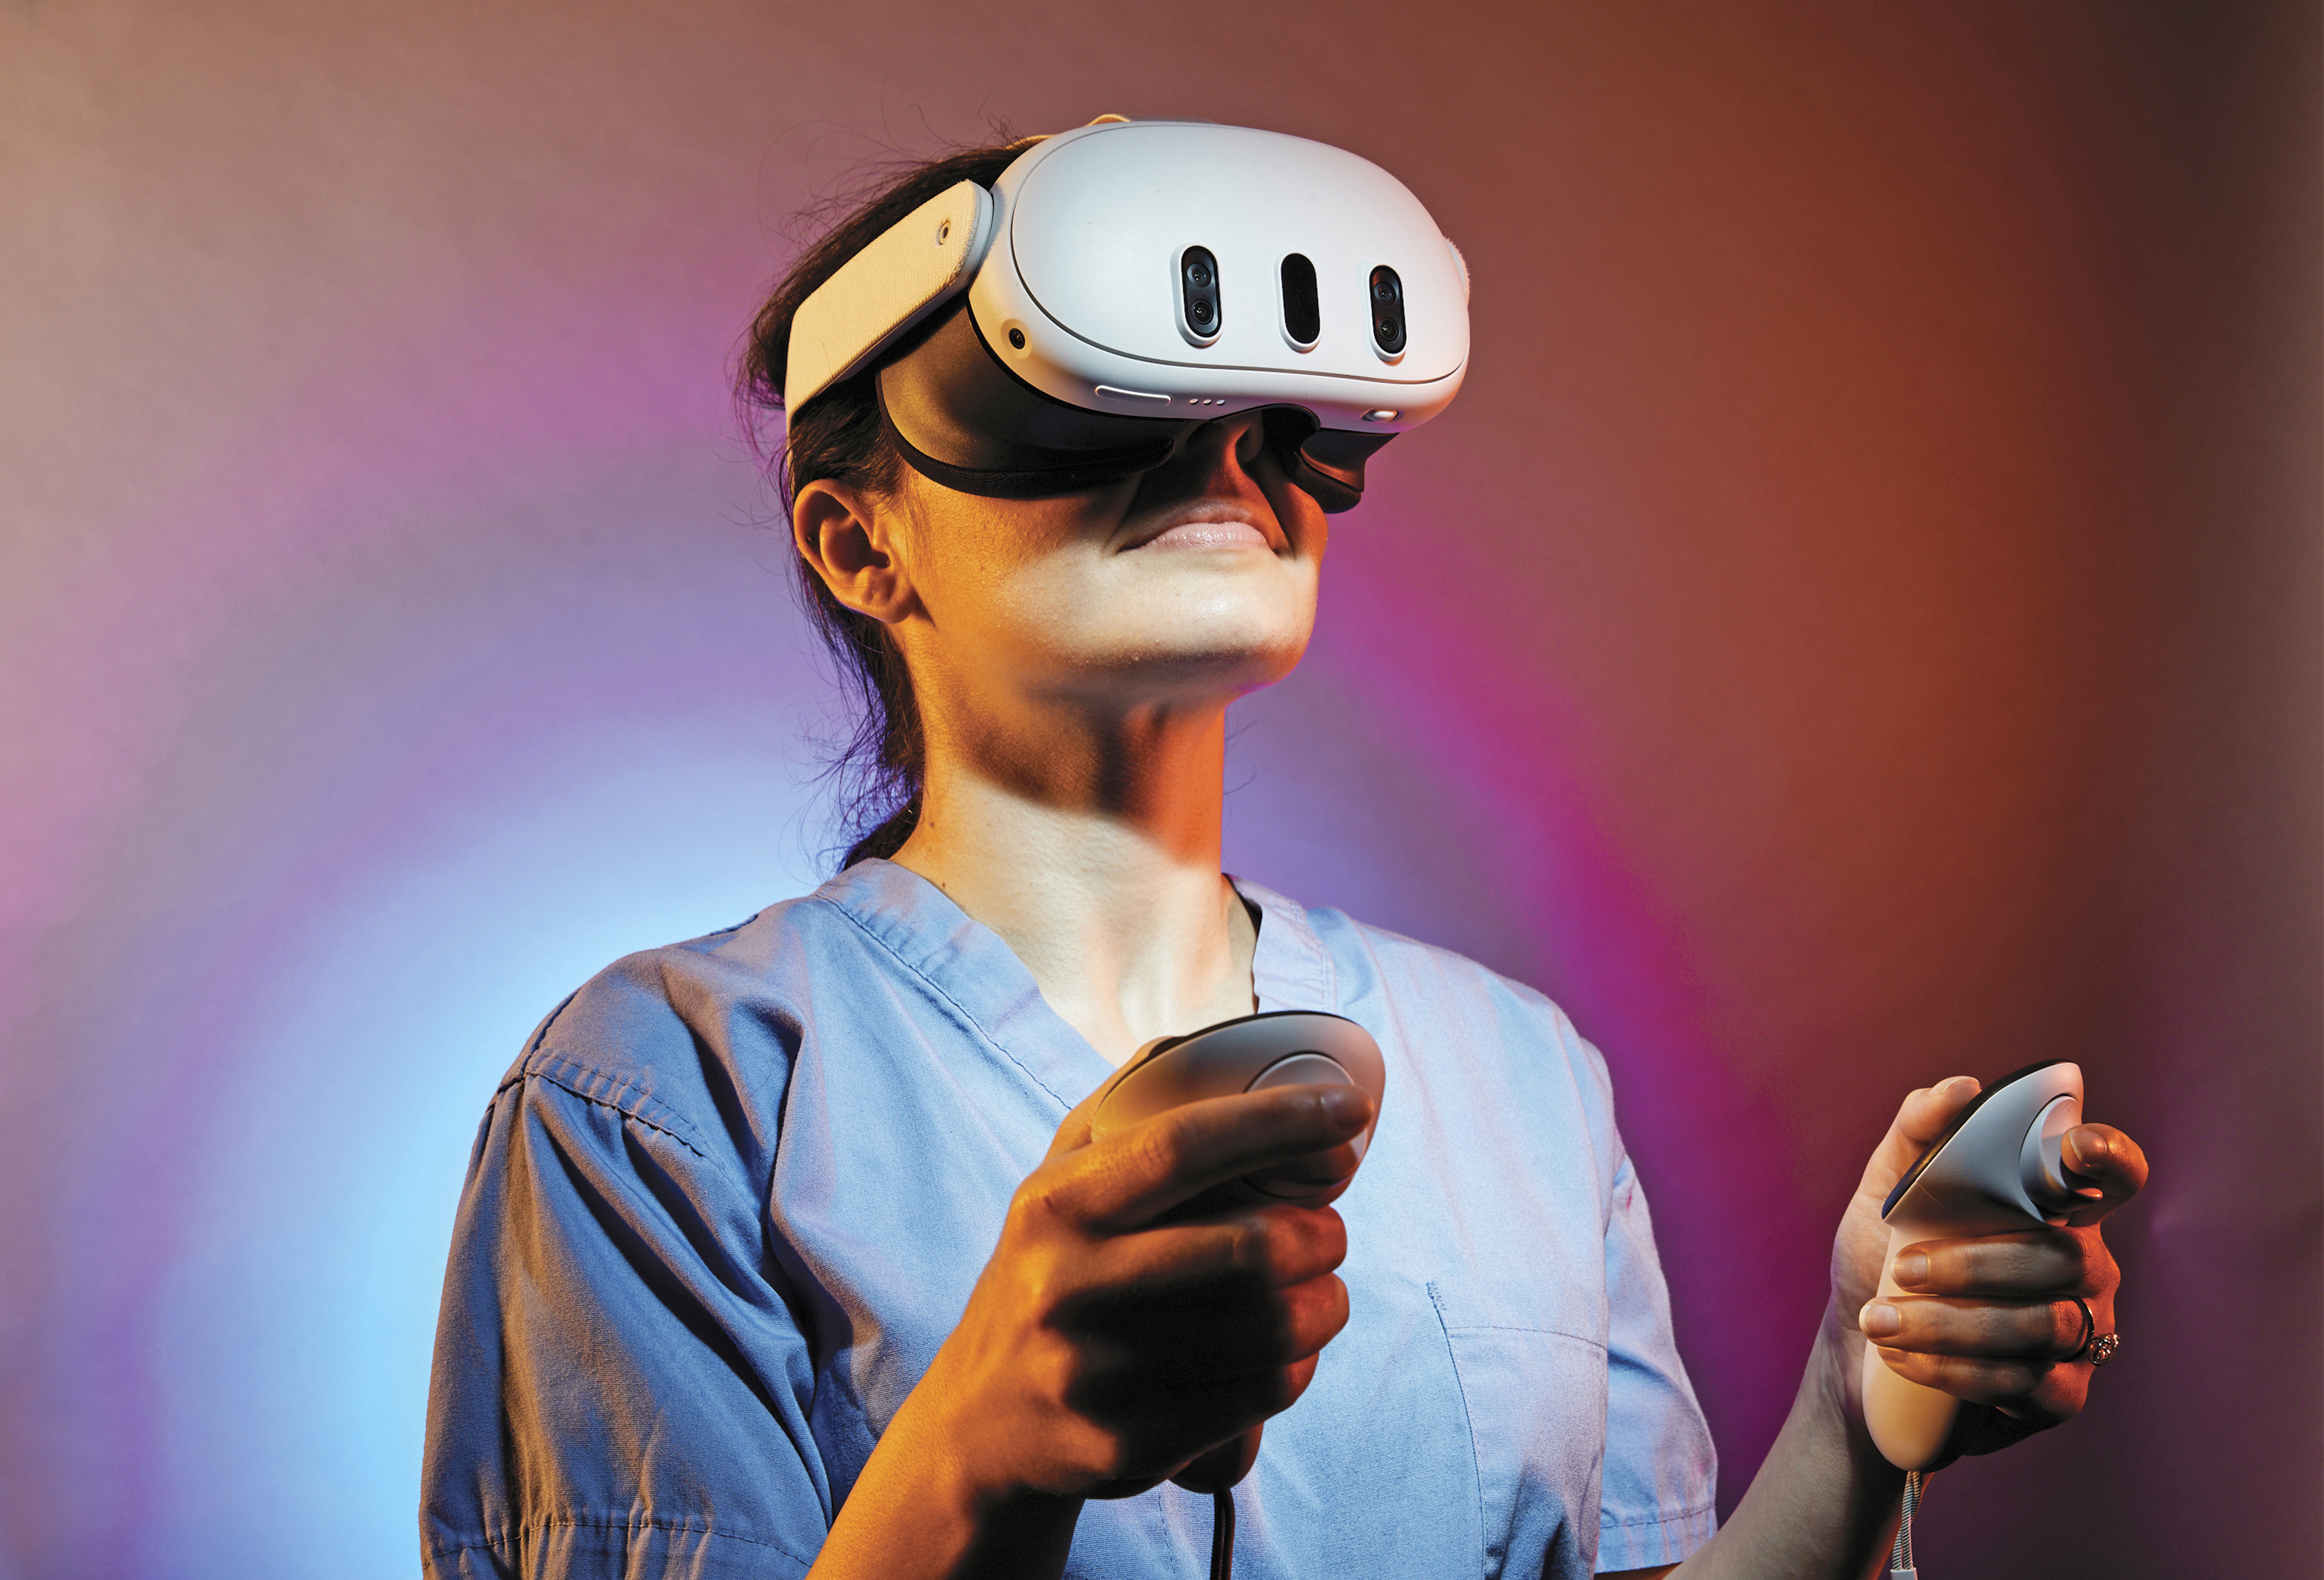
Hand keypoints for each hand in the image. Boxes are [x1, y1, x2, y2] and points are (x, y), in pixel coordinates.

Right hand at [907, 1078, 1371, 1502]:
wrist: (978, 1425)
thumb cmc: (1043, 1280)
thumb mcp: (1052, 1190)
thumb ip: (1116, 1113)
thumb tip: (1196, 1042)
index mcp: (1056, 1206)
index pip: (1182, 1145)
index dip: (1278, 1123)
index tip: (1348, 1112)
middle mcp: (1067, 1285)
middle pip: (1245, 1250)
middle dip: (1320, 1235)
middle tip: (1330, 1231)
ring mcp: (1095, 1372)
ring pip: (1265, 1329)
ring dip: (1325, 1304)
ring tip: (1326, 1291)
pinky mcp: (1126, 1443)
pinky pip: (1257, 1394)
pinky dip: (1299, 1367)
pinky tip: (1296, 1352)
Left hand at [1829, 1077, 2147, 1465]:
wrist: (1861, 1345)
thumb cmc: (1884, 1255)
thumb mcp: (1886, 1190)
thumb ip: (1919, 1132)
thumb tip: (1961, 1089)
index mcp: (2053, 1210)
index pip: (2111, 1177)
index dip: (2109, 1158)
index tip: (2074, 1147)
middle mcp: (2083, 1267)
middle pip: (2063, 1259)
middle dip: (1975, 1265)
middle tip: (1903, 1268)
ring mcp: (2081, 1332)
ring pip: (2042, 1326)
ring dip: (1951, 1325)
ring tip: (1881, 1320)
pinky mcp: (2061, 1393)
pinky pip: (2027, 1384)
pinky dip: (1955, 1372)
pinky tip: (1904, 1359)